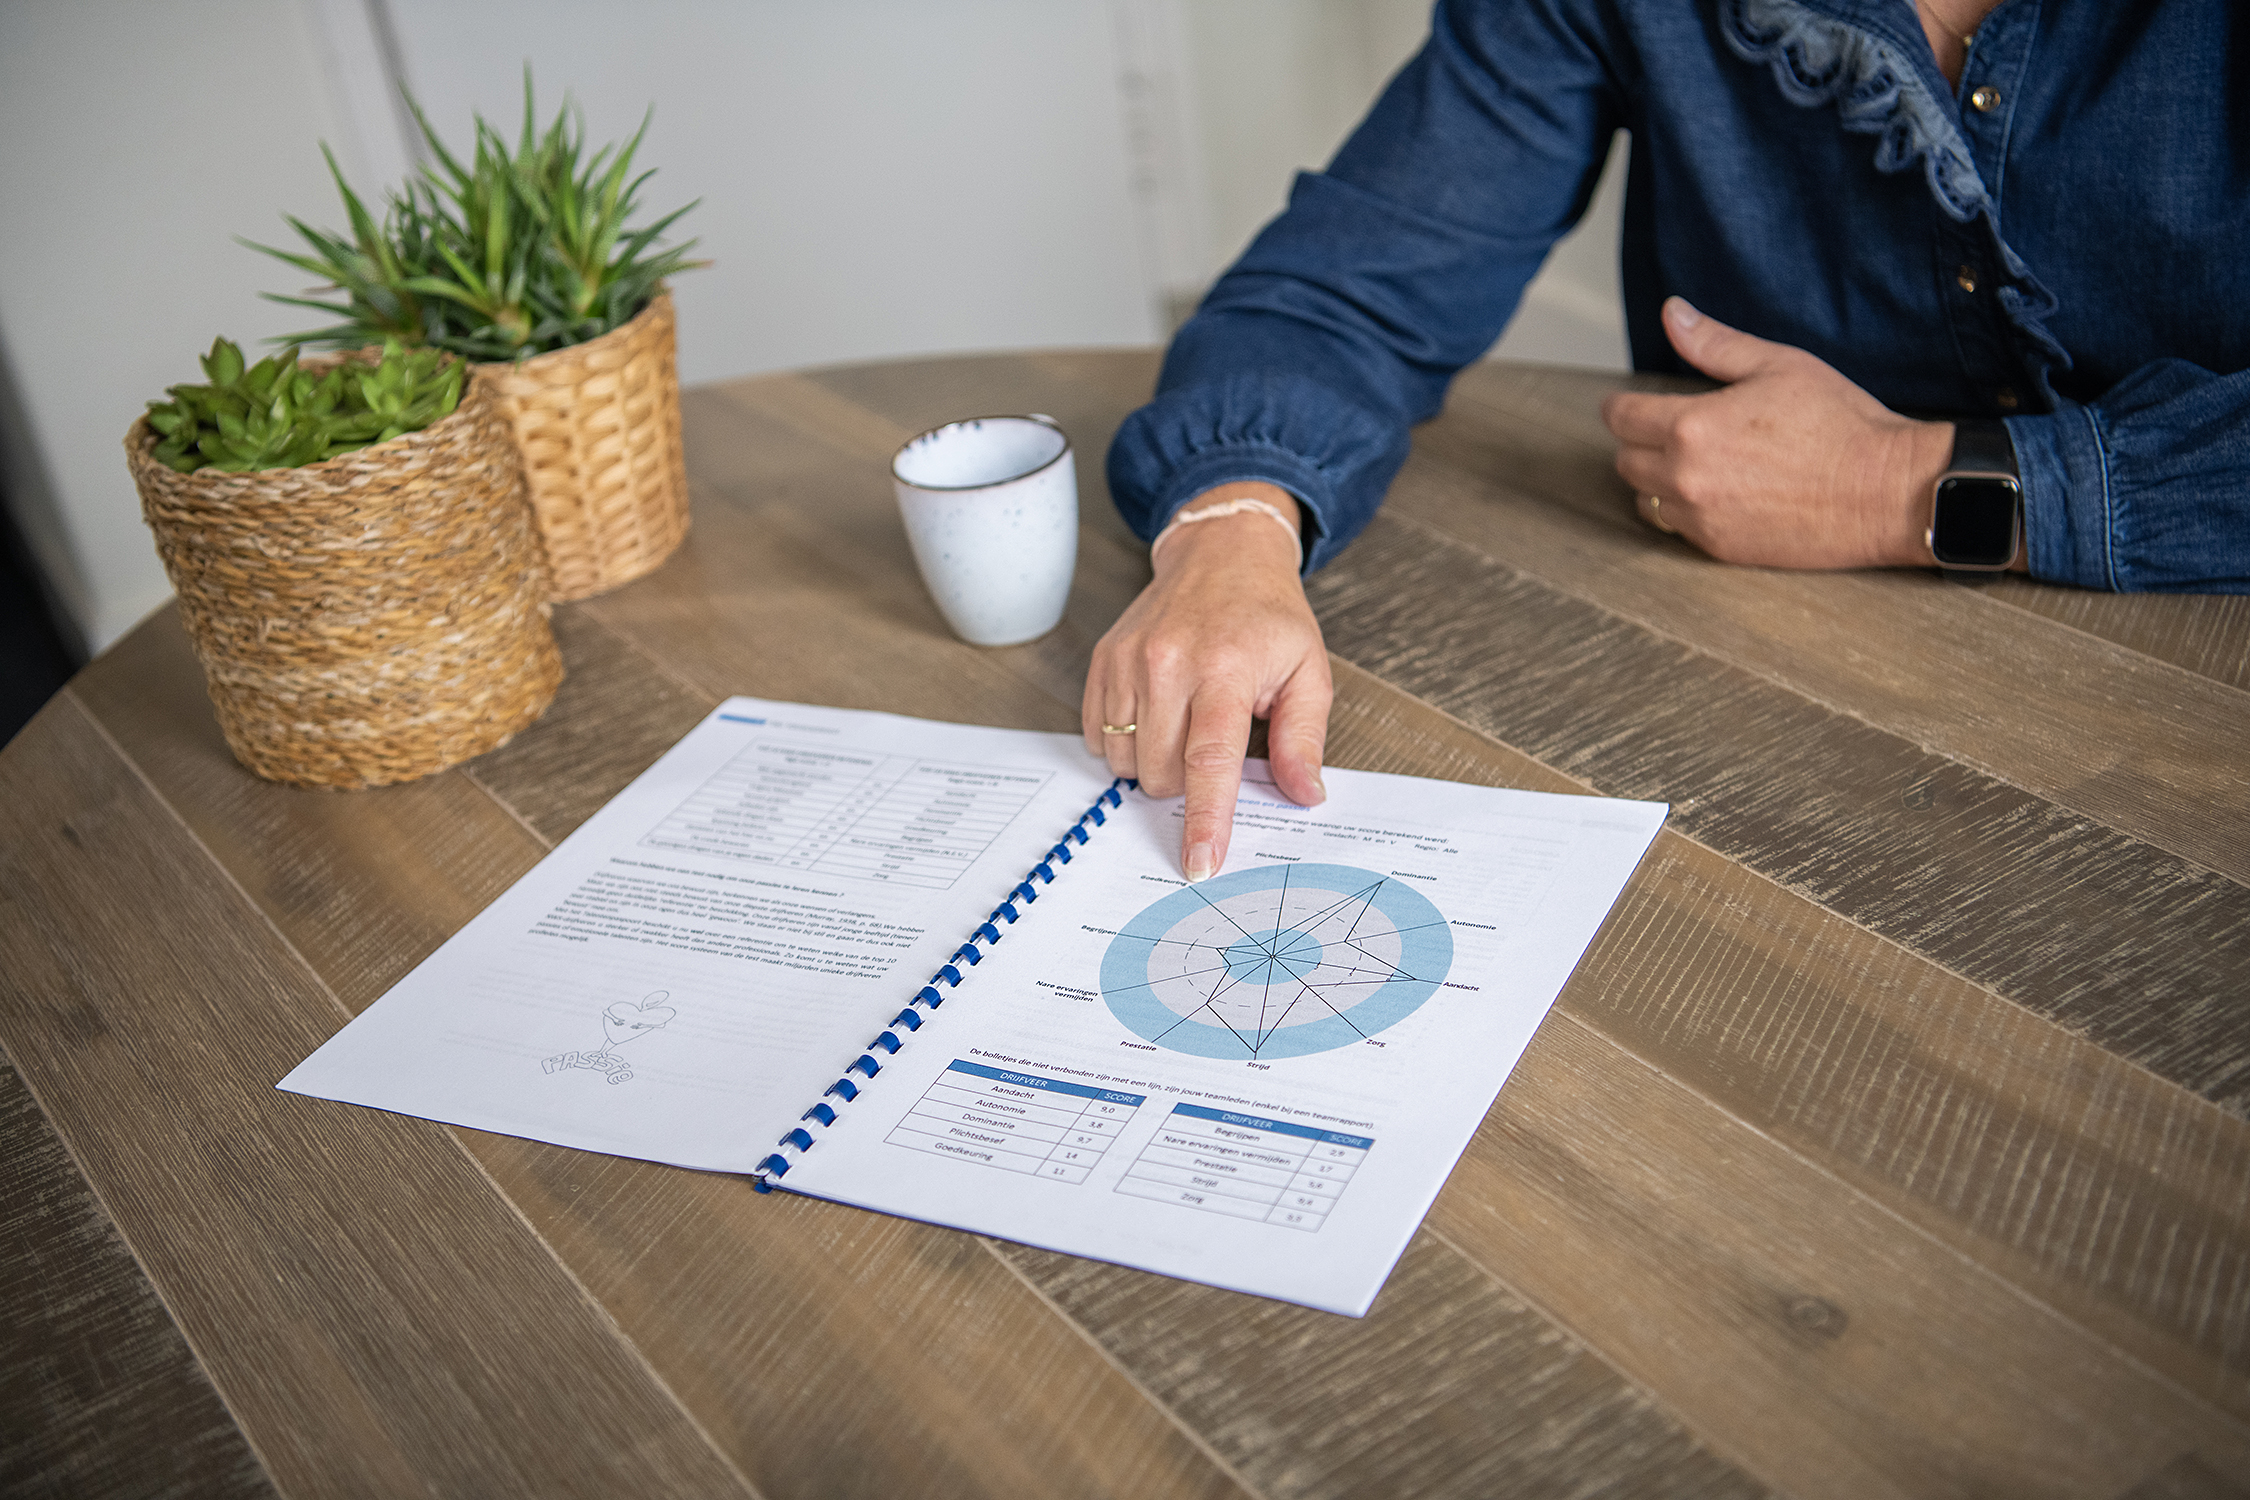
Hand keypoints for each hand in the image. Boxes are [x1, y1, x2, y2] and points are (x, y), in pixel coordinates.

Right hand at [1084, 483, 1330, 880]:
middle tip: (1214, 742)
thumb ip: (1304, 739)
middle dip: (1187, 782)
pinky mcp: (1103, 661)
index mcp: (1224, 668)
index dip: (1206, 819)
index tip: (1200, 862)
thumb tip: (1304, 795)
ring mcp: (1128, 661)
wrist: (1221, 553)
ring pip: (1125, 762)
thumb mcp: (1308, 671)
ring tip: (1185, 723)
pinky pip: (1097, 736)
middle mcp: (1168, 664)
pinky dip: (1126, 743)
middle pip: (1161, 773)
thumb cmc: (1267, 616)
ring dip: (1154, 763)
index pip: (1210, 760)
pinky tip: (1156, 715)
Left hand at [1603, 297, 1956, 568]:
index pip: (1622, 418)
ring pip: (1646, 499)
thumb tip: (1673, 314)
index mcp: (1692, 426)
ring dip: (1656, 480)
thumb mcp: (1778, 366)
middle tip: (1668, 428)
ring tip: (1691, 462)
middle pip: (1626, 460)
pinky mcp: (1719, 550)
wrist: (1884, 492)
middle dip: (1639, 441)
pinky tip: (1715, 493)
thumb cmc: (1840, 424)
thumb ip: (1715, 344)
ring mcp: (1701, 518)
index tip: (1626, 403)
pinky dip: (1683, 511)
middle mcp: (1686, 477)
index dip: (1621, 406)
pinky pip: (1676, 529)